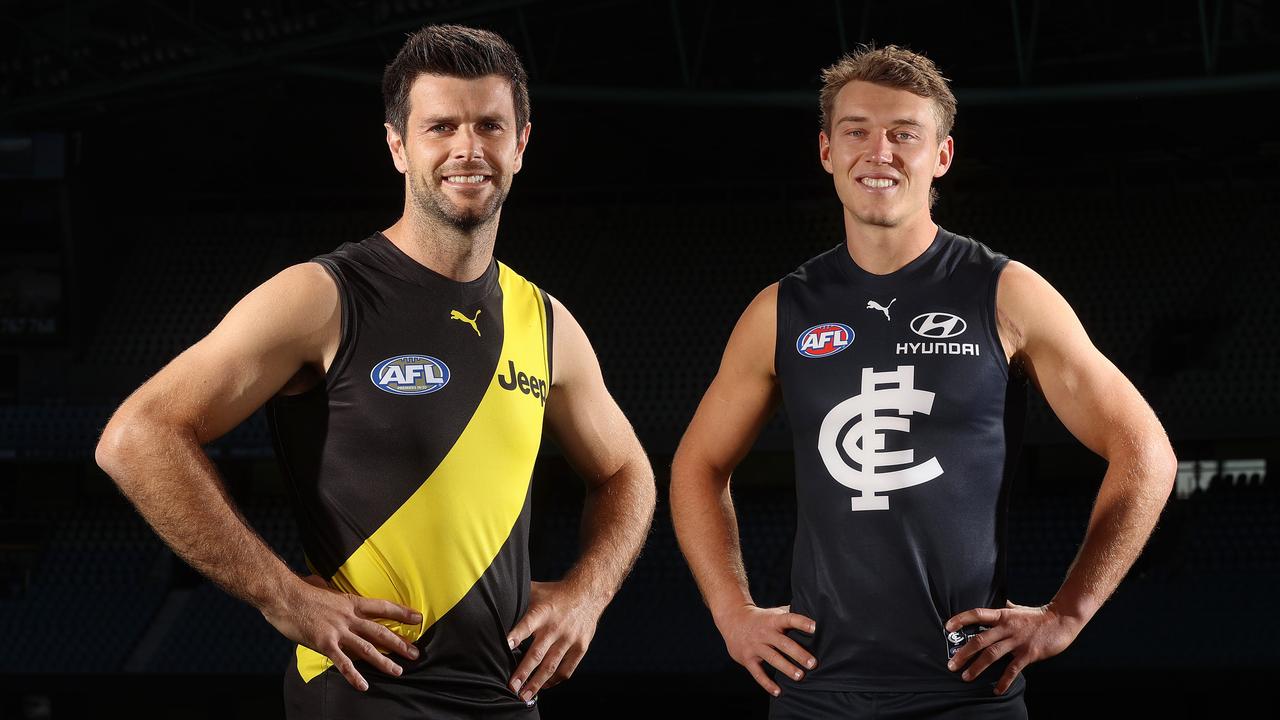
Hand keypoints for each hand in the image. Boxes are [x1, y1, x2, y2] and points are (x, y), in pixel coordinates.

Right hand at [261, 574, 422, 691]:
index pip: (383, 608)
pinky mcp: (325, 643)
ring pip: (367, 648)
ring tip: (398, 671)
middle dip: (400, 643)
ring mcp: (338, 630)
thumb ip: (329, 591)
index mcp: (350, 602)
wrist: (284, 595)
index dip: (402, 613)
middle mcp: (349, 616)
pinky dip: (354, 675)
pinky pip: (343, 662)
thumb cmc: (300, 590)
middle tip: (415, 653)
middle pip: (380, 631)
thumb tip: (320, 582)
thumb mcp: (323, 587)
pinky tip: (363, 685)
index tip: (418, 618)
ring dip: (384, 661)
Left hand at [506, 581, 601, 702]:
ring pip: (552, 666)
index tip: (506, 646)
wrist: (588, 593)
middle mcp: (556, 627)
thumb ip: (516, 598)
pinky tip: (544, 686)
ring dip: (537, 683)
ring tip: (524, 696)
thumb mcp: (535, 590)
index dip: (516, 635)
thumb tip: (492, 598)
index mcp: (542, 611)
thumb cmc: (555, 593)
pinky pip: (567, 669)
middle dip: (524, 672)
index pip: (527, 624)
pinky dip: (555, 680)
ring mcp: (569, 639)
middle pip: (538, 653)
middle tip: (511, 687)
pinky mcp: (580, 647)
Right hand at [715, 603, 816, 696]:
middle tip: (812, 663)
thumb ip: (790, 615)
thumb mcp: (773, 613)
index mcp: (773, 620)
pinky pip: (758, 673)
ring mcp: (755, 646)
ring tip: (800, 676)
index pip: (789, 619)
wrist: (733, 620)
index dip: (801, 622)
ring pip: (773, 658)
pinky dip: (767, 683)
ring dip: (787, 668)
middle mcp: (764, 633)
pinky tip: (778, 691)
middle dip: (798, 654)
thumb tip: (815, 616)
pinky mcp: (747, 658)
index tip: (815, 627)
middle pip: (783, 643)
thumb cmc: (761, 619)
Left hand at [945, 600, 1081, 694]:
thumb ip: (1004, 608)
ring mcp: (1017, 641)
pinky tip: (996, 690)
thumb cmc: (1037, 616)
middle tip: (951, 664)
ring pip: (992, 655)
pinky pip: (1012, 669)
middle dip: (963, 653)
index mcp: (1002, 615)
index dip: (961, 619)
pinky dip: (1004, 681)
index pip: (977, 614)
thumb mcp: (1017, 608)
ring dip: (977, 667)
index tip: (947, 627)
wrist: (1062, 620)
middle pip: (980, 639)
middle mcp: (1007, 627)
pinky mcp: (1028, 653)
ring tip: (965, 677)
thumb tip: (994, 601)